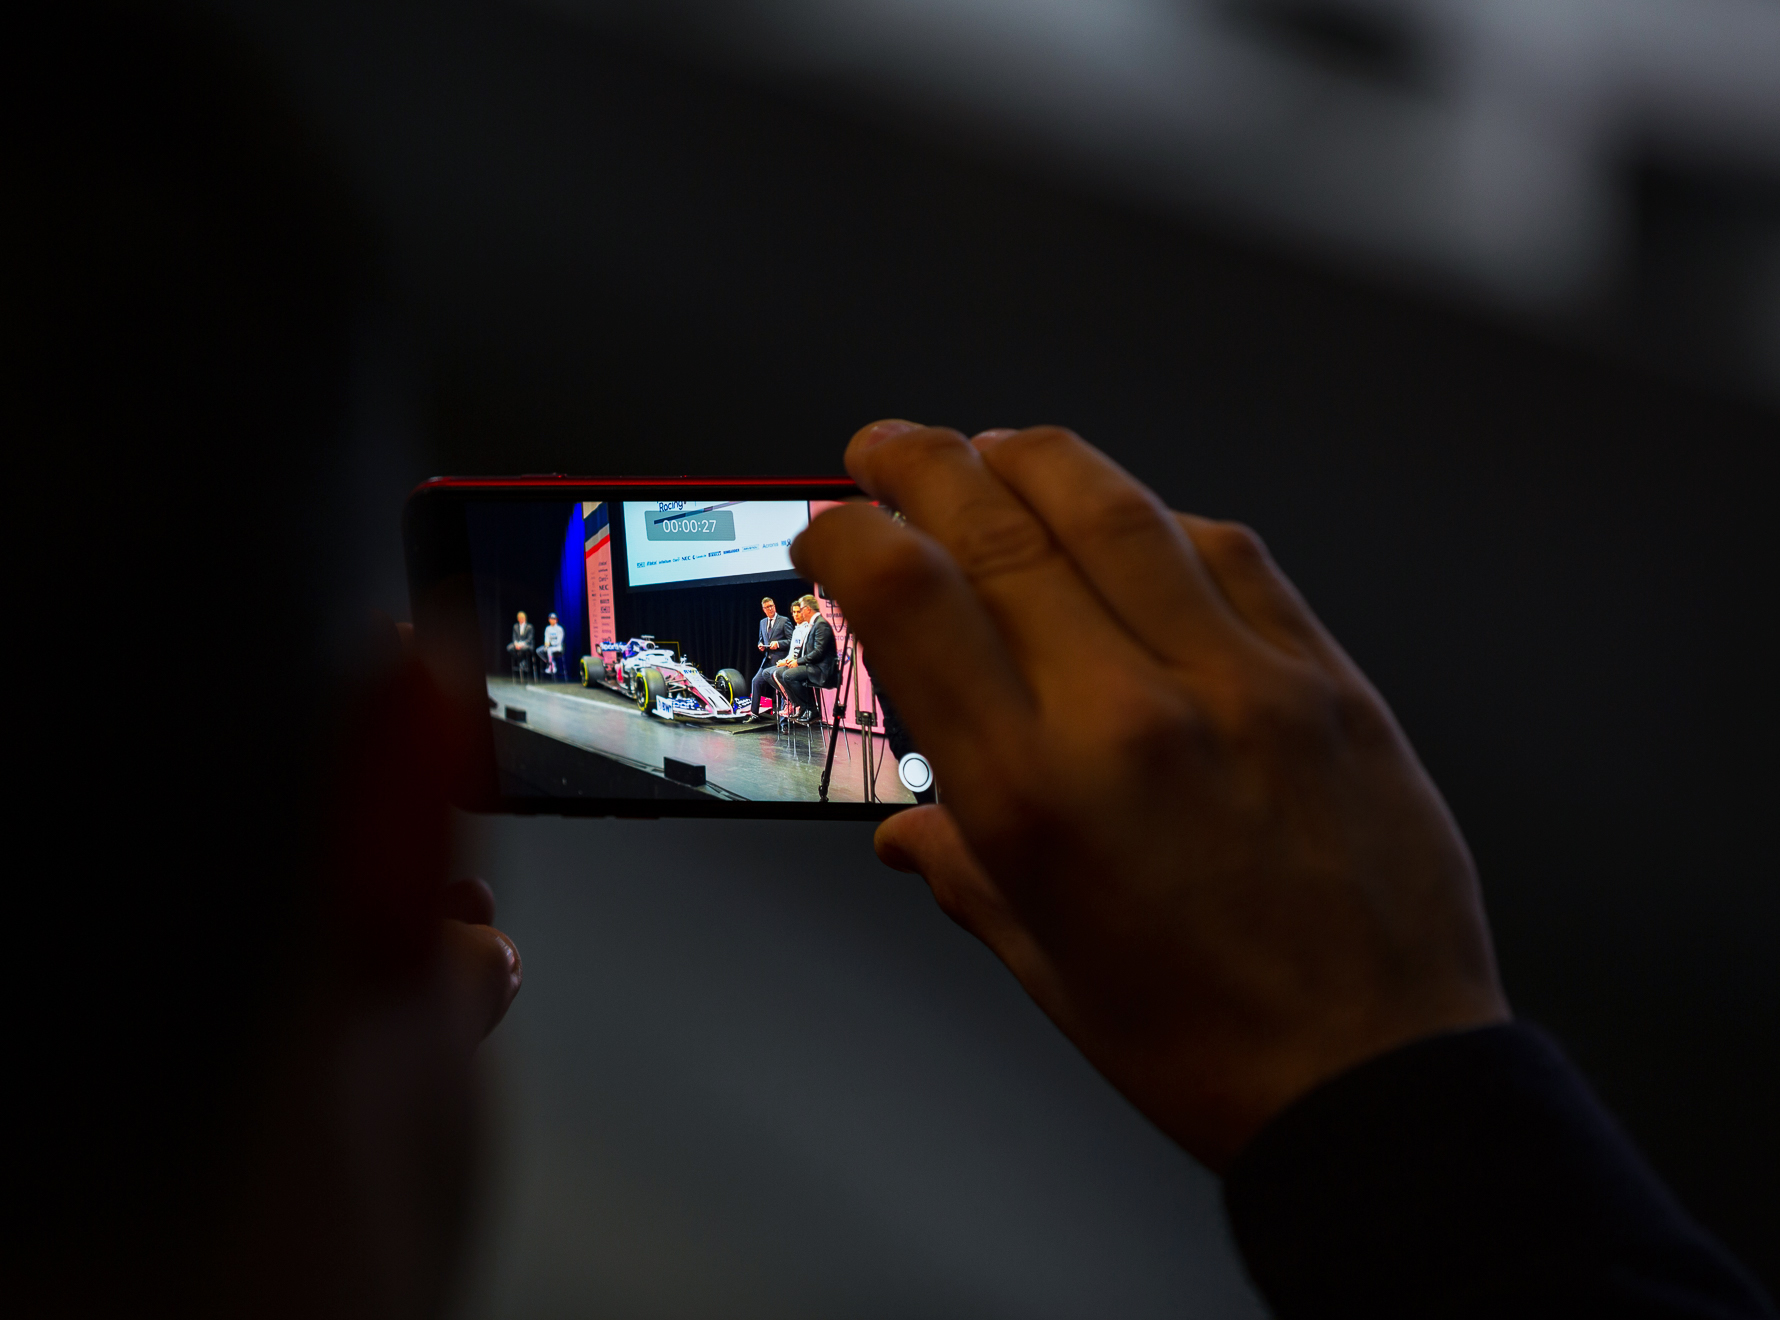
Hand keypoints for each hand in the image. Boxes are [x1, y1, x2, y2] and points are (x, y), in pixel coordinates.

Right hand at [792, 421, 1506, 1170]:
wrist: (1382, 1082)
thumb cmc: (1207, 1044)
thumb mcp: (1046, 964)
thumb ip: (964, 871)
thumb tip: (908, 829)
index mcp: (1037, 798)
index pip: (911, 603)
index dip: (851, 536)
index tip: (831, 526)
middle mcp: (1131, 717)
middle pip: (1000, 528)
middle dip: (922, 466)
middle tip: (886, 450)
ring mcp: (1240, 684)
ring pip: (1117, 511)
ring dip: (1035, 460)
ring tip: (994, 449)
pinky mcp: (1325, 680)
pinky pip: (1232, 552)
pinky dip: (1162, 516)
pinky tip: (1133, 516)